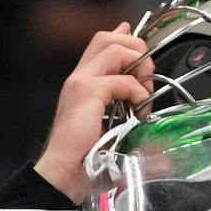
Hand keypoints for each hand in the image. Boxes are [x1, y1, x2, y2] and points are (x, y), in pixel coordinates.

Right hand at [34, 24, 152, 203]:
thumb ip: (122, 113)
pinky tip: (139, 112)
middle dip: (136, 50)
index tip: (142, 49)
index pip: (102, 44)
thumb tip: (144, 109)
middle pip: (109, 38)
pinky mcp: (87, 92)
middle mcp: (79, 76)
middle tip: (147, 78)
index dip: (125, 38)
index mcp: (82, 82)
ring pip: (116, 48)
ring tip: (144, 95)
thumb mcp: (107, 128)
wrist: (63, 172)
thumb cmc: (83, 158)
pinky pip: (122, 80)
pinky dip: (138, 93)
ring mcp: (81, 82)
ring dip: (139, 67)